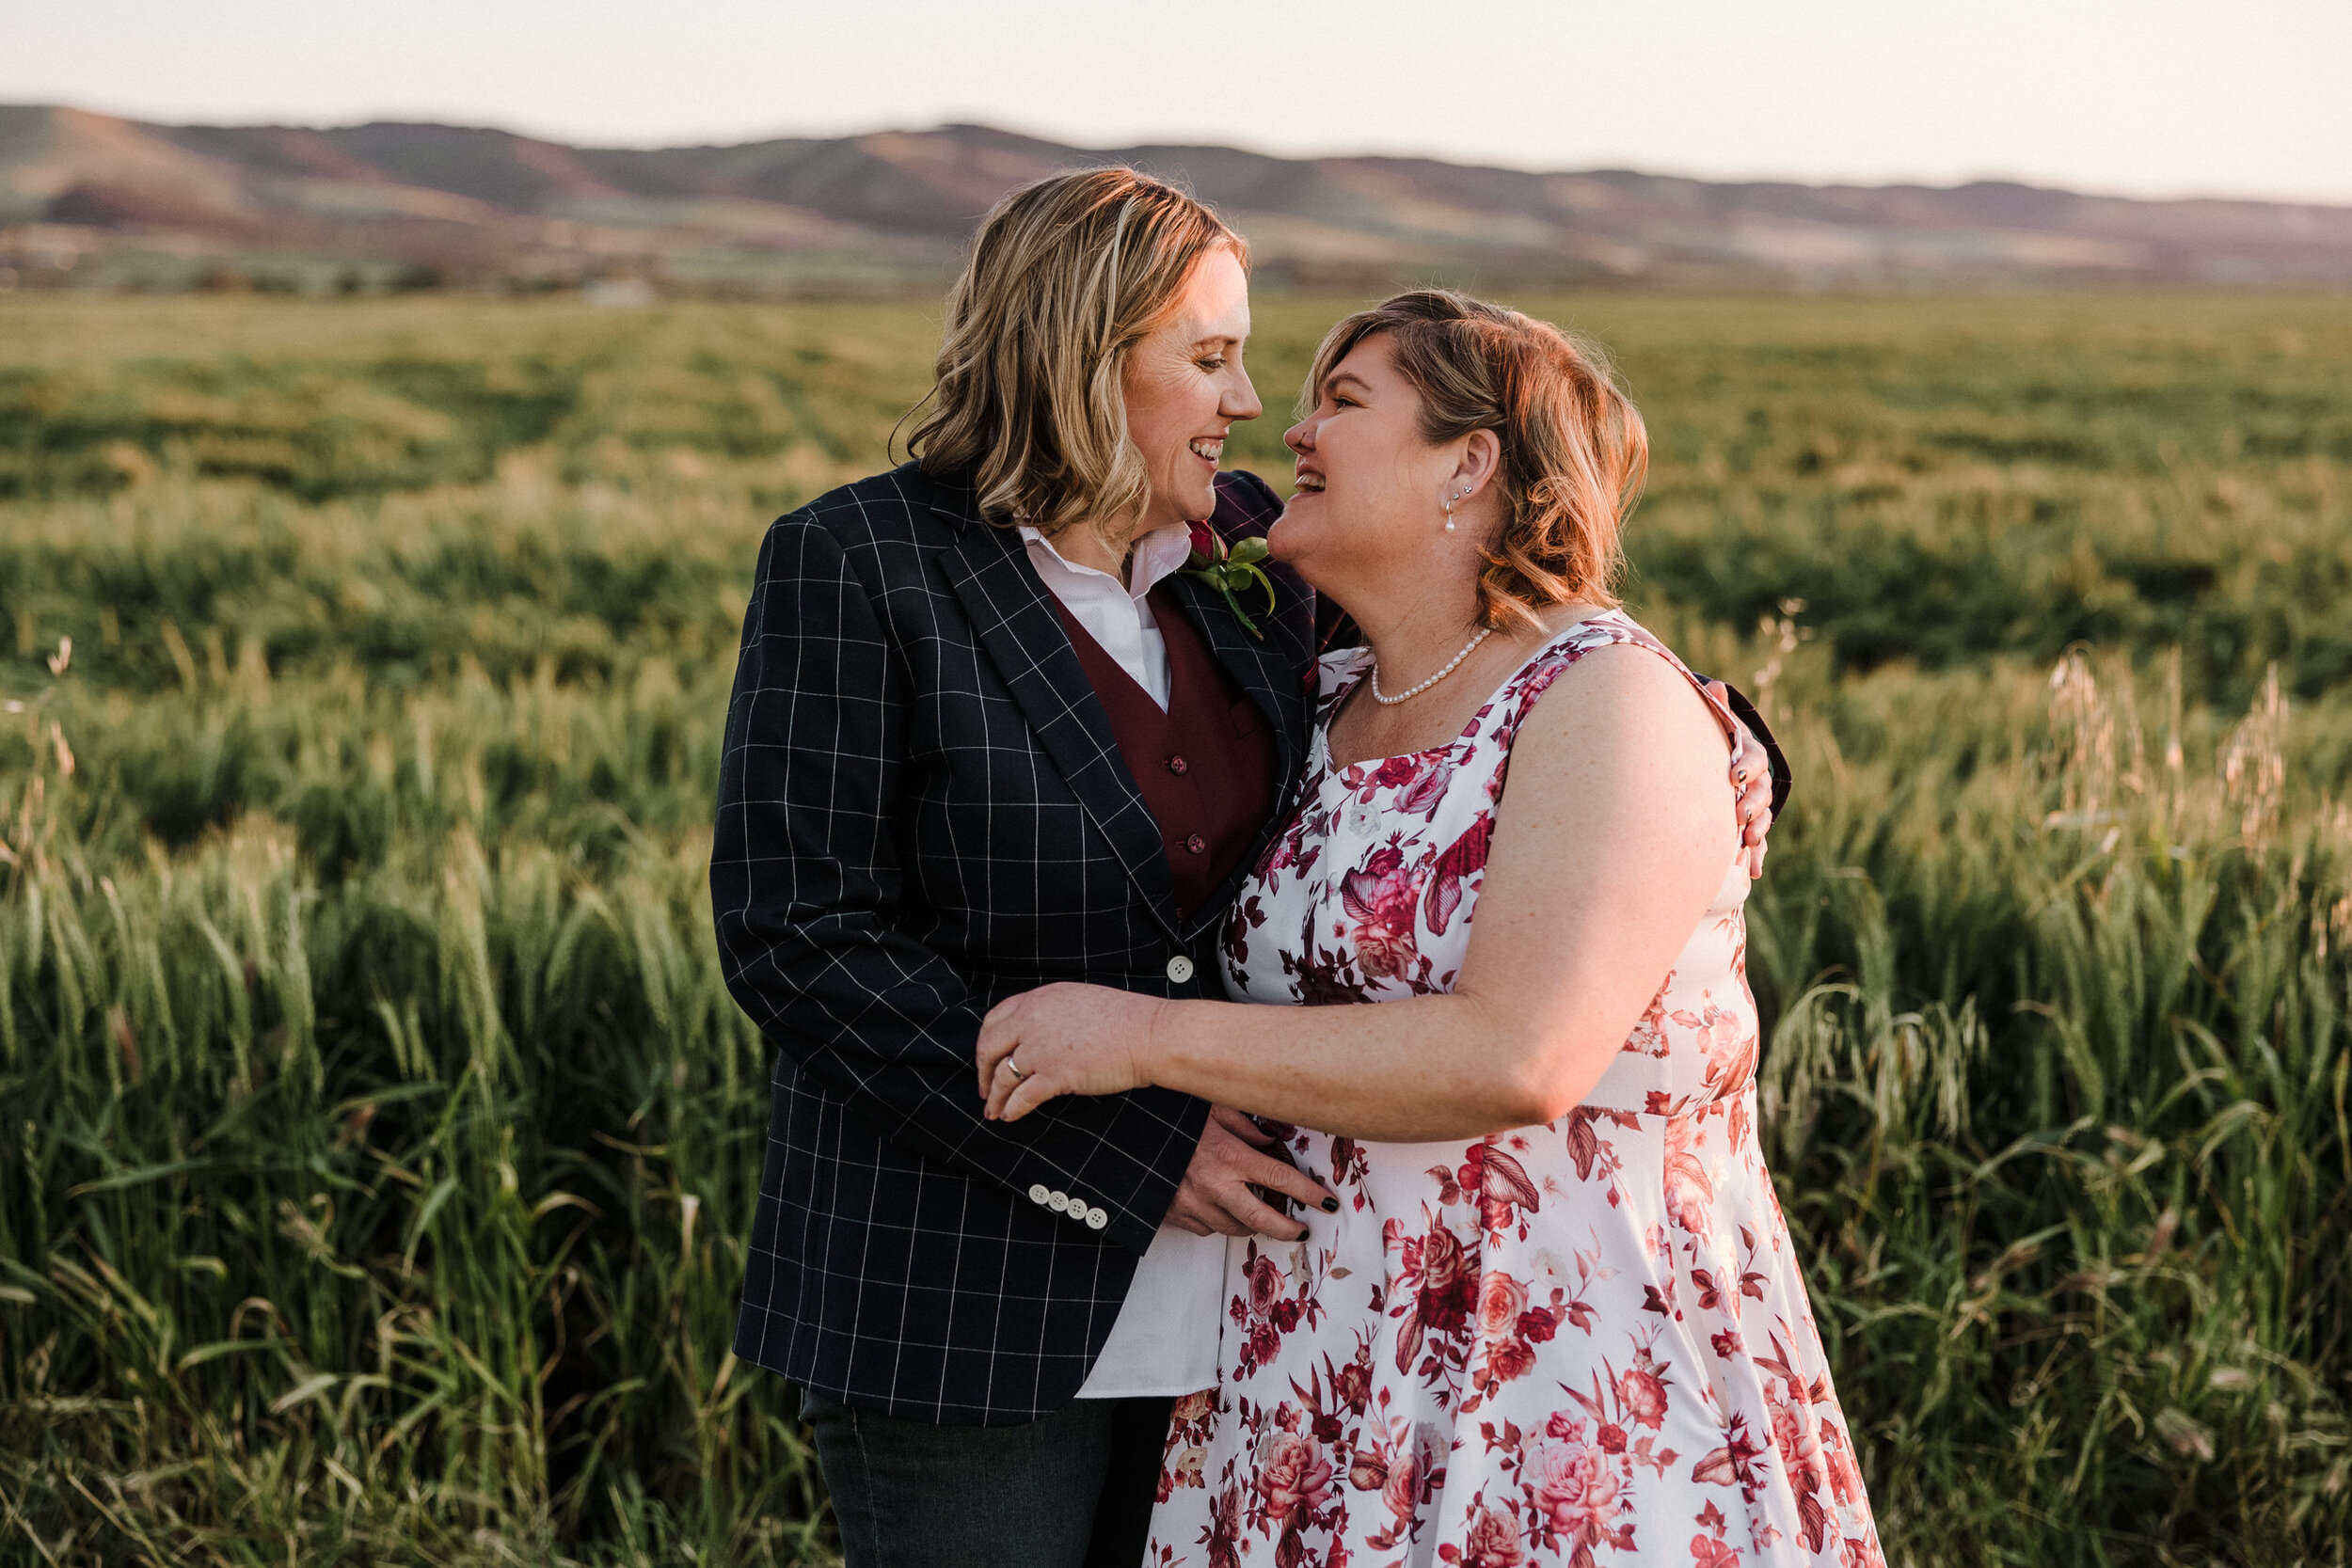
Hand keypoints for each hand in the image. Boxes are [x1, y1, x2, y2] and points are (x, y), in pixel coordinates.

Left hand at [976, 982, 1159, 1120]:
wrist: (1149, 1035)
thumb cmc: (1125, 1019)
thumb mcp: (1077, 1000)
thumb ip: (1050, 1013)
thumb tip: (1034, 1034)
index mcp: (1039, 999)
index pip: (995, 1019)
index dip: (986, 1043)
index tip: (987, 1058)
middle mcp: (1033, 1020)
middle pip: (989, 1048)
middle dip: (983, 1072)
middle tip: (984, 1089)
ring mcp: (1041, 1048)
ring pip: (1003, 1076)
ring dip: (995, 1098)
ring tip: (994, 1112)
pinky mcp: (1055, 1075)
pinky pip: (1022, 1097)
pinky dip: (1012, 1110)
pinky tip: (1010, 1117)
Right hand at [1165, 1106, 1338, 1240]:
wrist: (1125, 1142)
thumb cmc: (1170, 1120)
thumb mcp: (1211, 1109)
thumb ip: (1244, 1125)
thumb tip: (1270, 1140)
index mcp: (1228, 1155)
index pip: (1280, 1179)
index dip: (1308, 1193)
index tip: (1327, 1202)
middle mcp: (1214, 1186)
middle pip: (1262, 1219)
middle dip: (1288, 1229)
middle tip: (1303, 1231)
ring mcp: (1194, 1206)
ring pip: (1235, 1228)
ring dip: (1251, 1225)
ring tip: (1260, 1216)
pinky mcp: (1177, 1218)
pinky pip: (1207, 1228)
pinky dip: (1218, 1221)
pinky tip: (1218, 1207)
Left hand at [1702, 678, 1774, 878]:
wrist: (1709, 761)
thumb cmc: (1707, 739)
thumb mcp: (1711, 725)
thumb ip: (1715, 710)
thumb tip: (1716, 685)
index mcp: (1746, 753)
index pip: (1753, 758)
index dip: (1745, 766)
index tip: (1731, 775)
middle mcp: (1754, 779)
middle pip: (1761, 791)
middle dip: (1752, 803)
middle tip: (1738, 815)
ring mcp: (1753, 803)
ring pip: (1761, 817)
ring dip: (1757, 830)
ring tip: (1746, 842)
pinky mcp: (1747, 825)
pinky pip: (1756, 841)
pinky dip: (1756, 855)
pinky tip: (1753, 871)